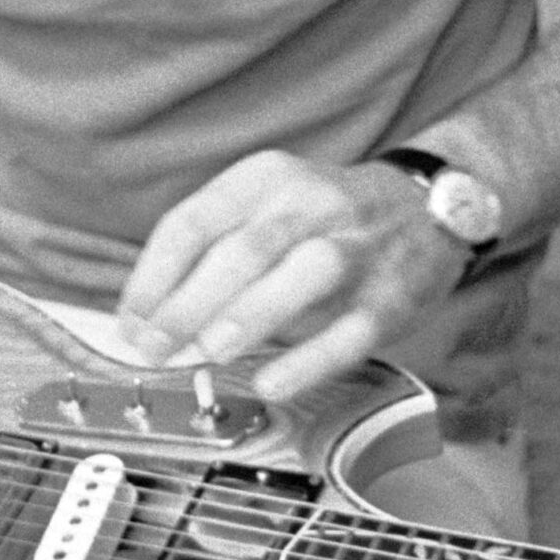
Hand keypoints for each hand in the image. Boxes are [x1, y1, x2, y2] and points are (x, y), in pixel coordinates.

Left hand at [115, 150, 469, 398]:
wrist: (429, 205)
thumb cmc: (325, 215)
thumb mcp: (266, 203)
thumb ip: (213, 250)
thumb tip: (150, 319)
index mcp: (265, 178)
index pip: (193, 222)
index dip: (153, 277)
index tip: (130, 324)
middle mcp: (310, 203)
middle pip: (242, 250)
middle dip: (188, 304)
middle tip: (153, 348)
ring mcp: (356, 248)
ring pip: (302, 273)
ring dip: (249, 315)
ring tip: (208, 352)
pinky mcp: (393, 295)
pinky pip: (350, 329)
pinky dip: (309, 359)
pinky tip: (270, 381)